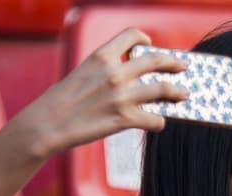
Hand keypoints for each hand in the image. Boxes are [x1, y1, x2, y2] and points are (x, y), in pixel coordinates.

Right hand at [15, 28, 188, 157]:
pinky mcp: (124, 119)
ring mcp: (121, 96)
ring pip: (162, 89)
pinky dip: (159, 122)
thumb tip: (127, 79)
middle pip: (155, 60)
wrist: (47, 124)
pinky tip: (159, 123)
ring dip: (177, 91)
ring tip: (184, 94)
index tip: (149, 44)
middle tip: (183, 67)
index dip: (144, 39)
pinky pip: (154, 119)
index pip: (131, 35)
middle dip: (173, 63)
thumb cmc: (61, 102)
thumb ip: (104, 72)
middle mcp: (114, 72)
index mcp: (101, 56)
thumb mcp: (81, 74)